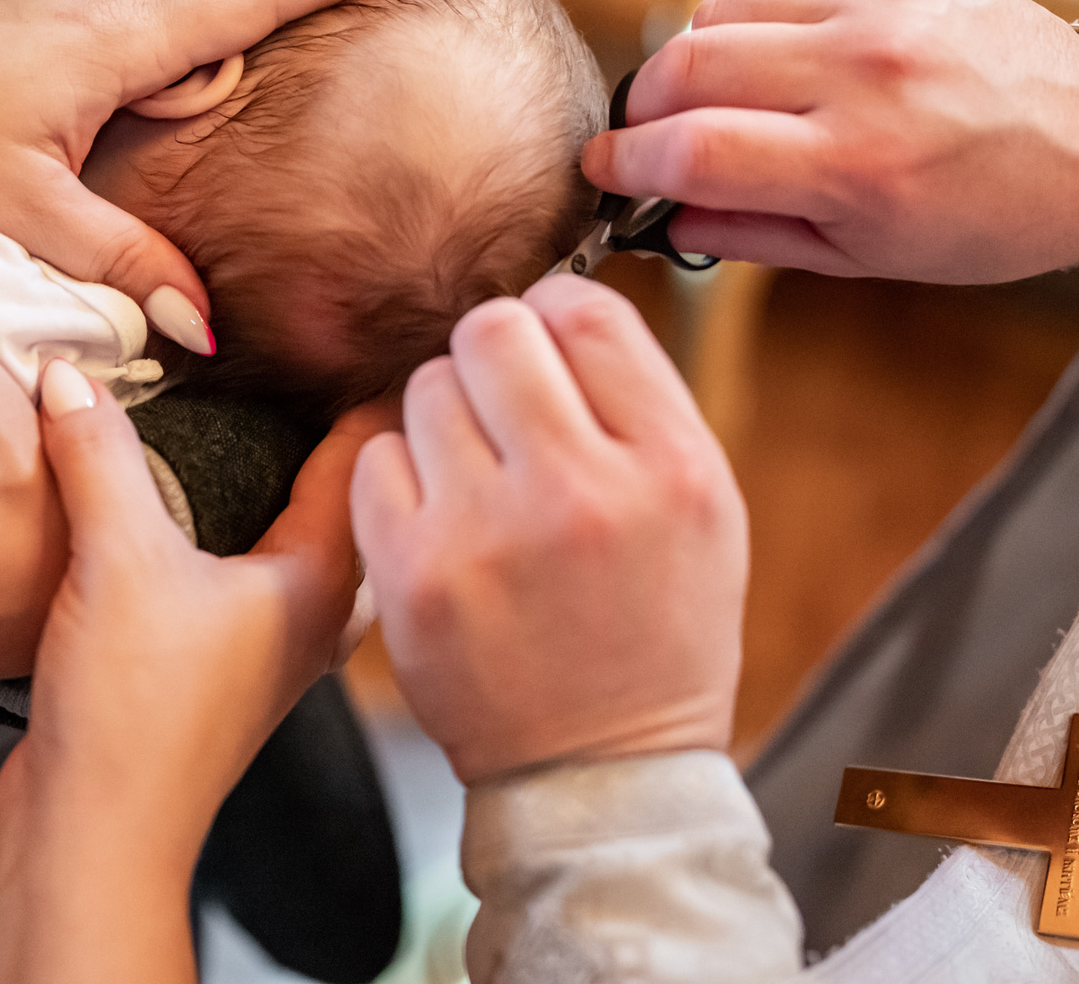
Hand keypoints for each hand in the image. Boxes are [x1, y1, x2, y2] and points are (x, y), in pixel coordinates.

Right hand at [0, 364, 383, 983]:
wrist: (95, 836)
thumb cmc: (135, 719)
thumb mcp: (117, 560)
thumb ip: (98, 453)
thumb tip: (71, 372)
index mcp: (321, 580)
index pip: (372, 452)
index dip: (368, 377)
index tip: (363, 307)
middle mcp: (310, 610)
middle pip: (339, 488)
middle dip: (320, 417)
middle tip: (299, 333)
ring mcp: (265, 641)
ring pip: (287, 527)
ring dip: (267, 468)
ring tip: (235, 393)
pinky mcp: (213, 663)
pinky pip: (236, 560)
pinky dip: (222, 514)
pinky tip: (176, 486)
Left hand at [353, 278, 746, 784]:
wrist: (600, 773)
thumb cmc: (656, 632)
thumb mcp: (703, 510)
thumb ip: (640, 401)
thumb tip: (558, 305)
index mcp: (670, 468)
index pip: (587, 312)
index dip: (556, 311)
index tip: (548, 343)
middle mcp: (582, 491)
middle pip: (494, 330)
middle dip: (492, 353)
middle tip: (502, 403)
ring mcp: (489, 534)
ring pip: (426, 388)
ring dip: (445, 416)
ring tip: (478, 477)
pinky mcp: (412, 576)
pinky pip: (376, 460)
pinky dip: (401, 478)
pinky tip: (439, 521)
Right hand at [583, 0, 1078, 283]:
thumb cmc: (989, 212)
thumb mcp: (870, 255)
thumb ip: (752, 233)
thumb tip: (660, 213)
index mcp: (860, 163)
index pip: (688, 150)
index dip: (625, 164)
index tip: (606, 170)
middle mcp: (865, 70)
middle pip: (685, 66)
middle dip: (648, 108)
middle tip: (653, 135)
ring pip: (718, 11)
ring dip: (706, 59)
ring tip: (743, 96)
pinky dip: (758, 10)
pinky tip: (792, 48)